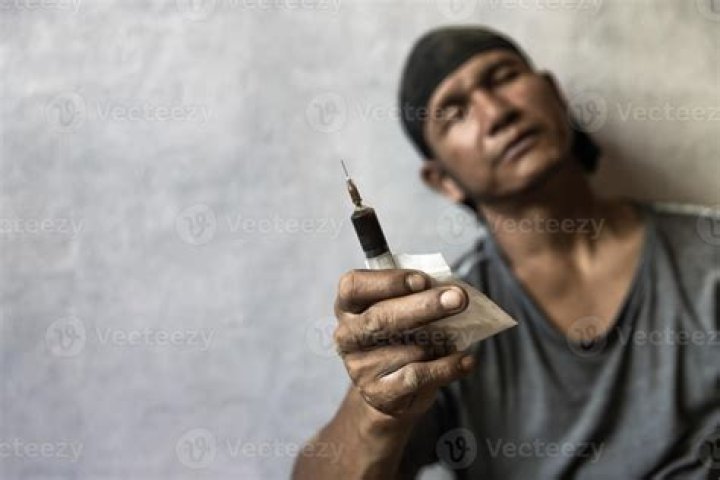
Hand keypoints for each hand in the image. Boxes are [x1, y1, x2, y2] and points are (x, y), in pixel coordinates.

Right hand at [333, 269, 474, 420]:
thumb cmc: (400, 336)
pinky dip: (447, 367)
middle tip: (458, 298)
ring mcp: (359, 367)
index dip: (389, 282)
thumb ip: (415, 294)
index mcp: (348, 305)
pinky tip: (465, 360)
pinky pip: (418, 376)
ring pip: (406, 349)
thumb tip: (450, 291)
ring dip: (439, 341)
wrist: (391, 390)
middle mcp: (347, 335)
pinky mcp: (378, 392)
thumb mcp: (400, 308)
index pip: (355, 286)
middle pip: (380, 317)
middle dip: (424, 306)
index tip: (423, 280)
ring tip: (456, 338)